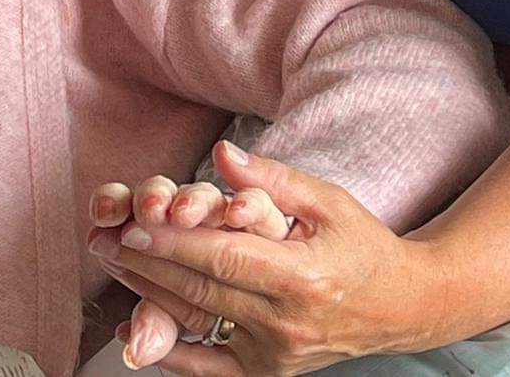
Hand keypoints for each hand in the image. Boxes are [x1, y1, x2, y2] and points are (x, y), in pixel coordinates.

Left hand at [87, 142, 439, 375]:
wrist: (405, 306)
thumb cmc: (363, 246)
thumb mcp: (327, 201)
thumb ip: (272, 178)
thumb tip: (223, 155)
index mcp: (304, 278)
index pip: (224, 260)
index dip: (174, 243)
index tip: (133, 225)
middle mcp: (289, 324)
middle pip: (203, 291)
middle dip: (147, 263)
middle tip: (105, 238)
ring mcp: (279, 355)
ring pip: (200, 323)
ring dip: (148, 294)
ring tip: (112, 264)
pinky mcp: (272, 371)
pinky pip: (211, 368)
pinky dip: (172, 353)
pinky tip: (136, 332)